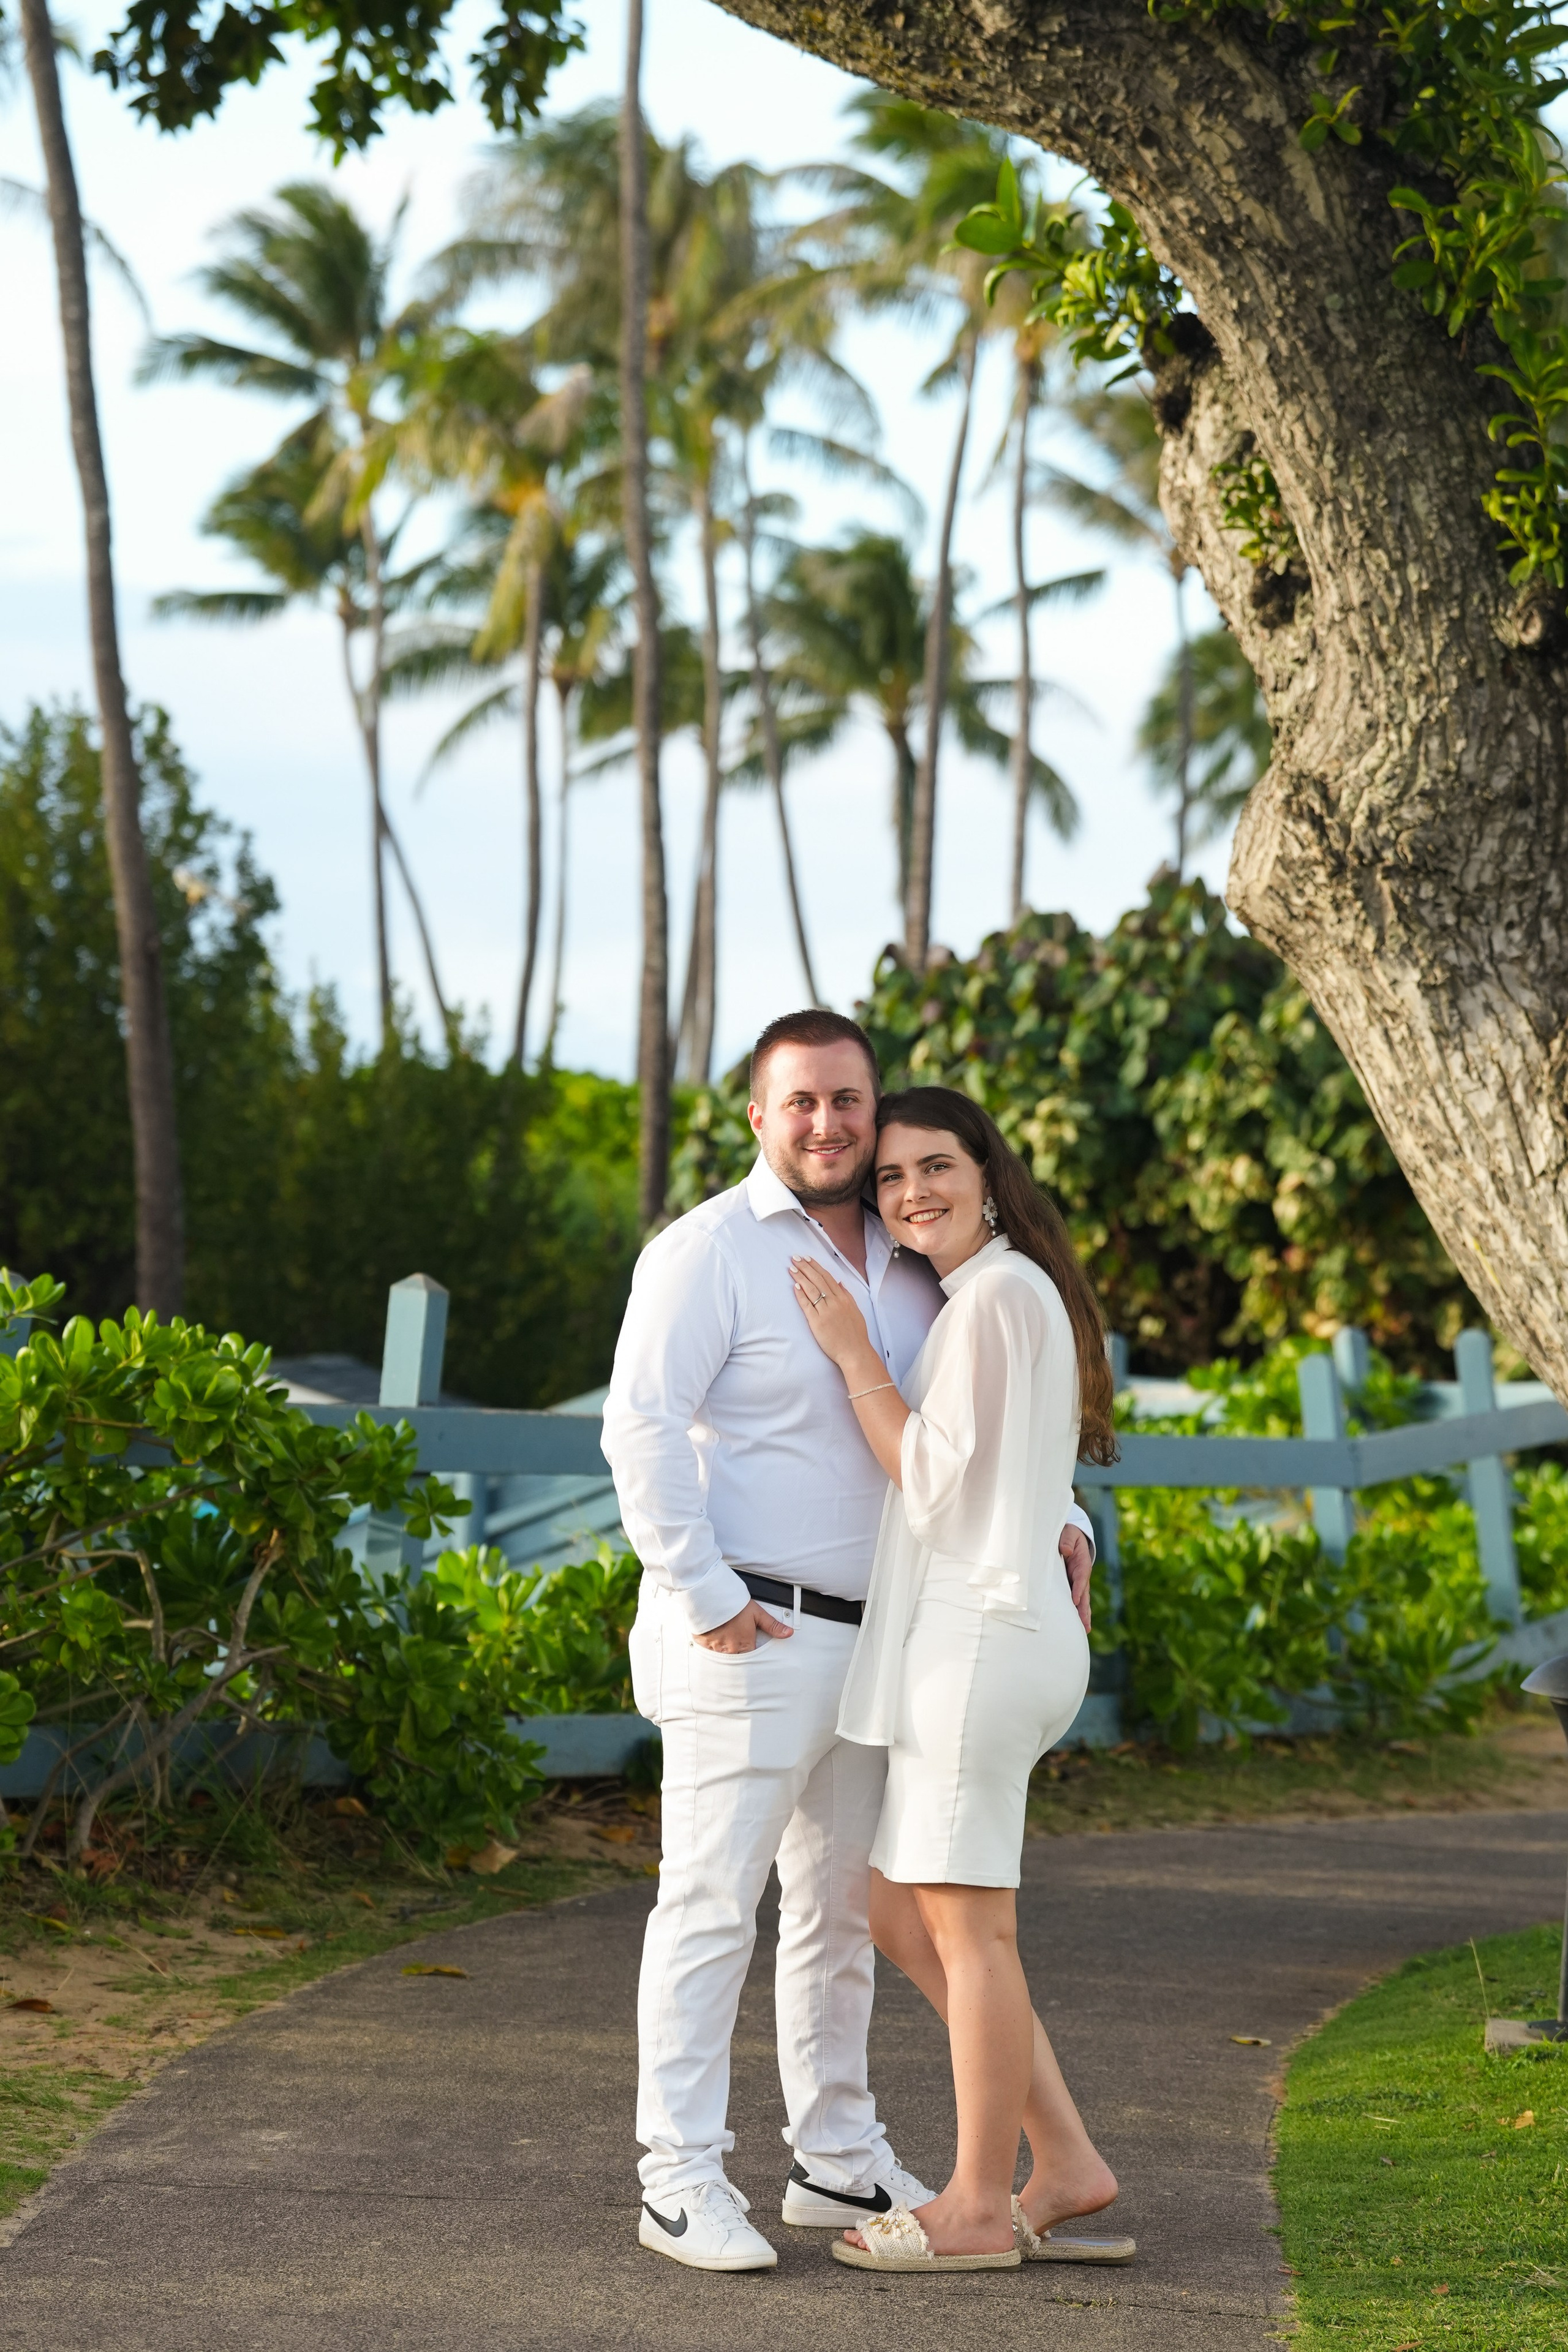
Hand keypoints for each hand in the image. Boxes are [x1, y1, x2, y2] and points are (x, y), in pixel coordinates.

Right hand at [693, 1598, 792, 1653]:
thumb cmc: (734, 1605)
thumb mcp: (757, 1613)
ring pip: (722, 1656)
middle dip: (738, 1654)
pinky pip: (708, 1651)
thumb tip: (788, 1633)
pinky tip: (713, 1638)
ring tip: (725, 1639)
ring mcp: (715, 1648)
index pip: (752, 1659)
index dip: (752, 1654)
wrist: (711, 1597)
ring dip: (725, 1651)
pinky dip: (711, 1647)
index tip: (751, 1649)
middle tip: (736, 1643)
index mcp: (744, 1645)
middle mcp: (730, 1650)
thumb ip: (772, 1626)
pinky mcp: (703, 1644)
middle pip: (737, 1660)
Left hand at [790, 1254, 873, 1371]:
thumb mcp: (855, 1311)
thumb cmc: (856, 1334)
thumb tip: (839, 1283)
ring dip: (801, 1277)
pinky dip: (801, 1295)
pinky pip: (807, 1305)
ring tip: (792, 1268)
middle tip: (795, 1258)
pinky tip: (795, 1286)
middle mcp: (835, 1302)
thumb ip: (847, 1296)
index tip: (807, 1259)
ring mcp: (826, 1312)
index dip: (815, 1267)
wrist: (855, 1352)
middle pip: (817, 1280)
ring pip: (811, 1290)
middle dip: (805, 1267)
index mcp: (844, 1298)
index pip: (827, 1277)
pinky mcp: (817, 1322)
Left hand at [1060, 1523, 1092, 1633]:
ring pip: (1081, 1600)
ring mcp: (1077, 1582)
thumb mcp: (1069, 1533)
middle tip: (1085, 1624)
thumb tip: (1066, 1550)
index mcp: (1081, 1563)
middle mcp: (1081, 1575)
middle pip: (1084, 1594)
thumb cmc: (1069, 1534)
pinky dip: (1075, 1611)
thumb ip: (1067, 1540)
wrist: (1071, 1535)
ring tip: (1085, 1629)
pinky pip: (1073, 1599)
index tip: (1075, 1600)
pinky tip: (1076, 1624)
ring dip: (1082, 1614)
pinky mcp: (1071, 1585)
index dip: (1078, 1588)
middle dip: (1084, 1609)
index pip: (1080, 1577)